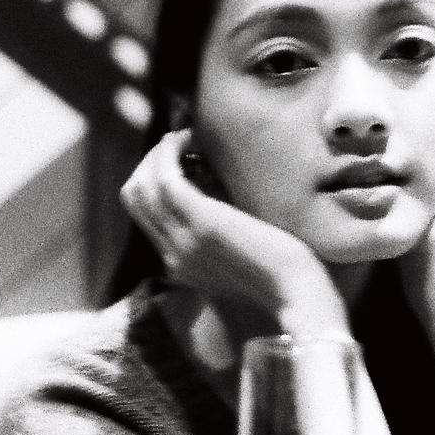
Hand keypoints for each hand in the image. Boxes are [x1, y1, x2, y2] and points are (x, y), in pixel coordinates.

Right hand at [121, 129, 346, 333]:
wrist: (300, 295)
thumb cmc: (287, 272)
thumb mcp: (243, 254)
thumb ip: (223, 234)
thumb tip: (217, 193)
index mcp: (180, 264)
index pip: (144, 214)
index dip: (155, 178)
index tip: (184, 157)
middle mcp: (173, 255)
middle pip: (134, 196)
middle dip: (151, 161)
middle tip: (182, 143)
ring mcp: (183, 240)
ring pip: (142, 184)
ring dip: (160, 152)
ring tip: (187, 138)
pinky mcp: (200, 223)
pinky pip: (164, 178)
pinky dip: (171, 152)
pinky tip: (192, 140)